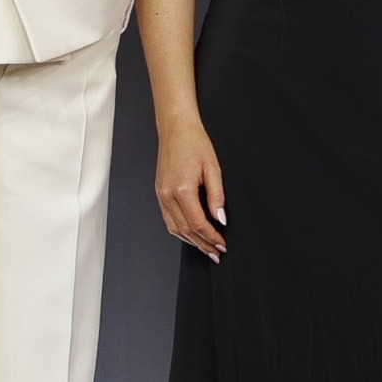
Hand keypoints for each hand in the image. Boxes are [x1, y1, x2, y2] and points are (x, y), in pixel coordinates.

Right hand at [155, 122, 227, 258]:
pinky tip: (191, 234)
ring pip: (175, 228)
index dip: (211, 237)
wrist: (175, 128)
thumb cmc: (194, 143)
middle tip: (216, 253)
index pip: (198, 224)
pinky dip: (180, 231)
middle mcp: (168, 195)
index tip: (222, 244)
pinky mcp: (159, 193)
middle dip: (203, 244)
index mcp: (182, 189)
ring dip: (191, 241)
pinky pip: (168, 219)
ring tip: (206, 248)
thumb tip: (220, 218)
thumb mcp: (213, 168)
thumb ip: (217, 196)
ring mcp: (161, 195)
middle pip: (186, 231)